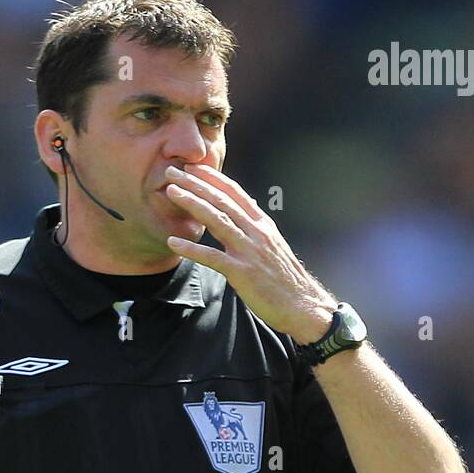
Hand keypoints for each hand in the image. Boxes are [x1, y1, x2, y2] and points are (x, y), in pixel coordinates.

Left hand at [164, 164, 336, 342]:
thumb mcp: (273, 244)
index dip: (212, 177)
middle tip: (172, 172)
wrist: (302, 305)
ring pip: (217, 220)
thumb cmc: (285, 279)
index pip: (235, 193)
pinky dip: (192, 248)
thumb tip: (248, 207)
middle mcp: (256, 232)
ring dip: (192, 204)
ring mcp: (249, 251)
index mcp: (262, 224)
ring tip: (171, 193)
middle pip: (222, 201)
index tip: (193, 167)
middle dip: (196, 183)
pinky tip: (173, 242)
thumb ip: (257, 226)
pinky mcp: (242, 273)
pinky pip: (212, 257)